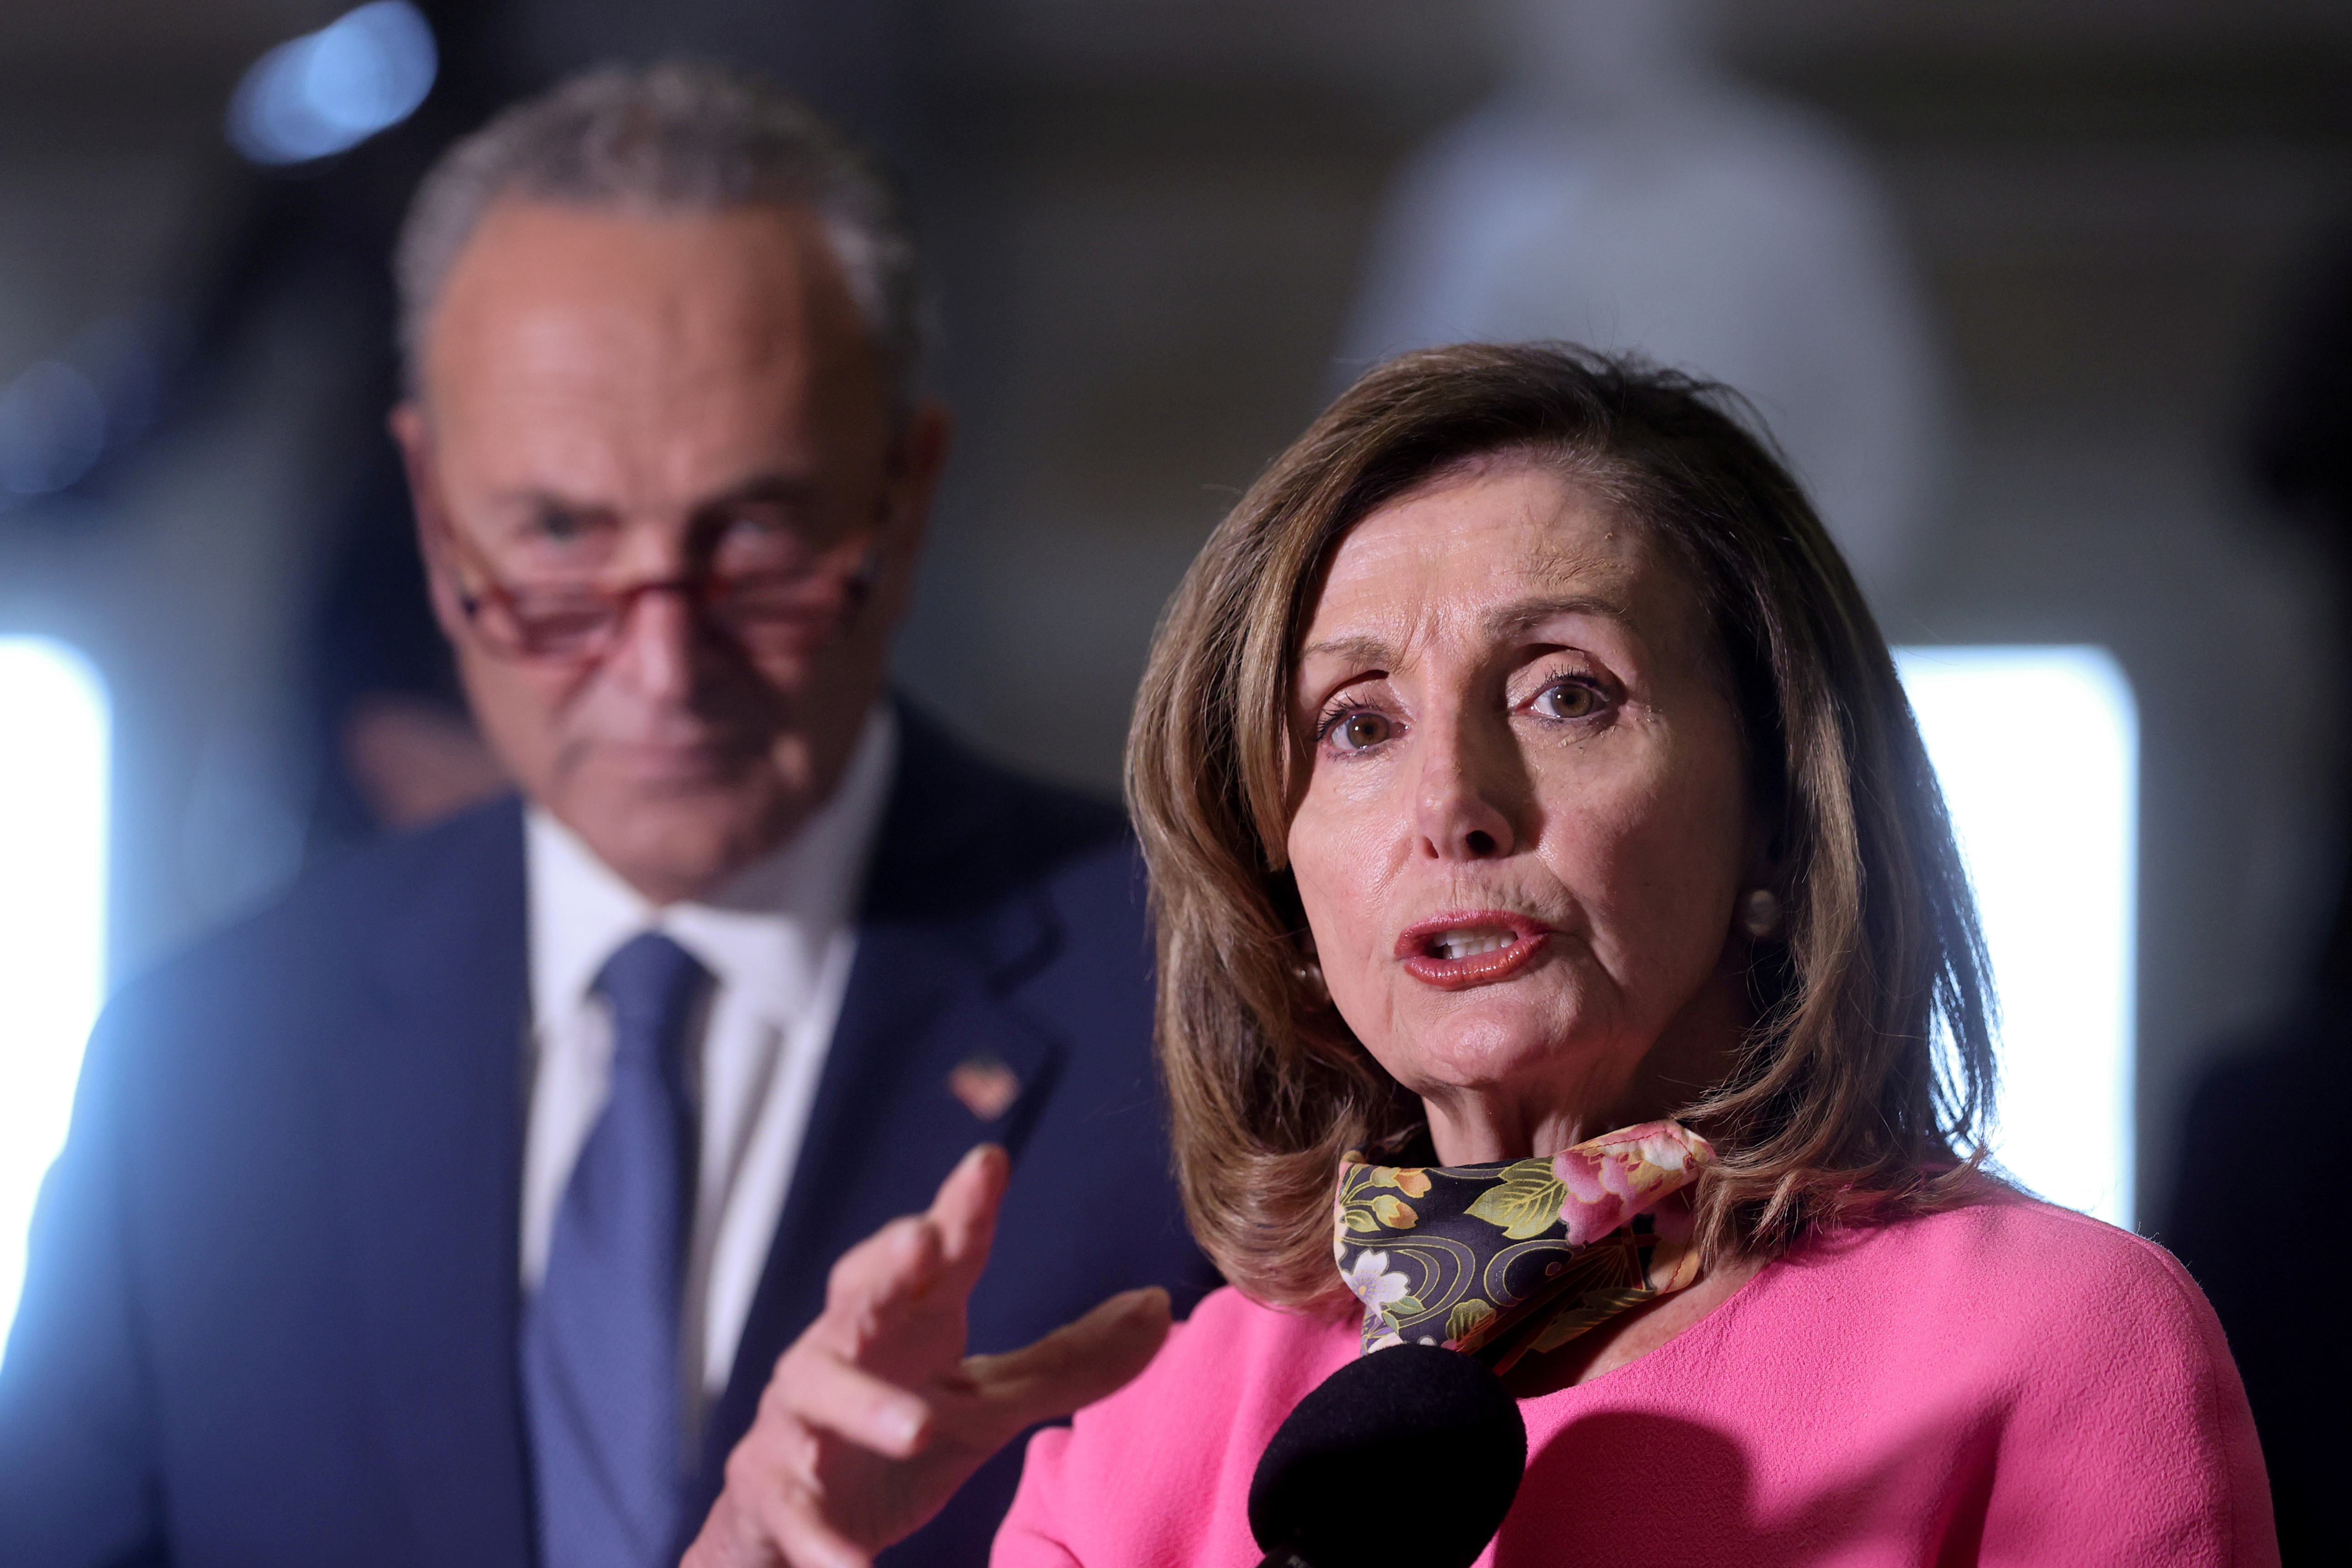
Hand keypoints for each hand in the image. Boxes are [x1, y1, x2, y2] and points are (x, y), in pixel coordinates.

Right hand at [682, 1144, 1172, 1567]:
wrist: (800, 1521)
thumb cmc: (900, 1434)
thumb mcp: (992, 1402)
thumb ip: (1071, 1359)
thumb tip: (1161, 1306)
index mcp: (905, 1319)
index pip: (937, 1255)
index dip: (960, 1208)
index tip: (989, 1163)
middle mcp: (844, 1349)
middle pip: (860, 1291)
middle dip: (887, 1262)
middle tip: (922, 1237)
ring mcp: (802, 1418)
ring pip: (821, 1393)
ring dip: (867, 1406)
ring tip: (917, 1428)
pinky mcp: (776, 1490)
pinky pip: (797, 1509)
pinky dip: (823, 1541)